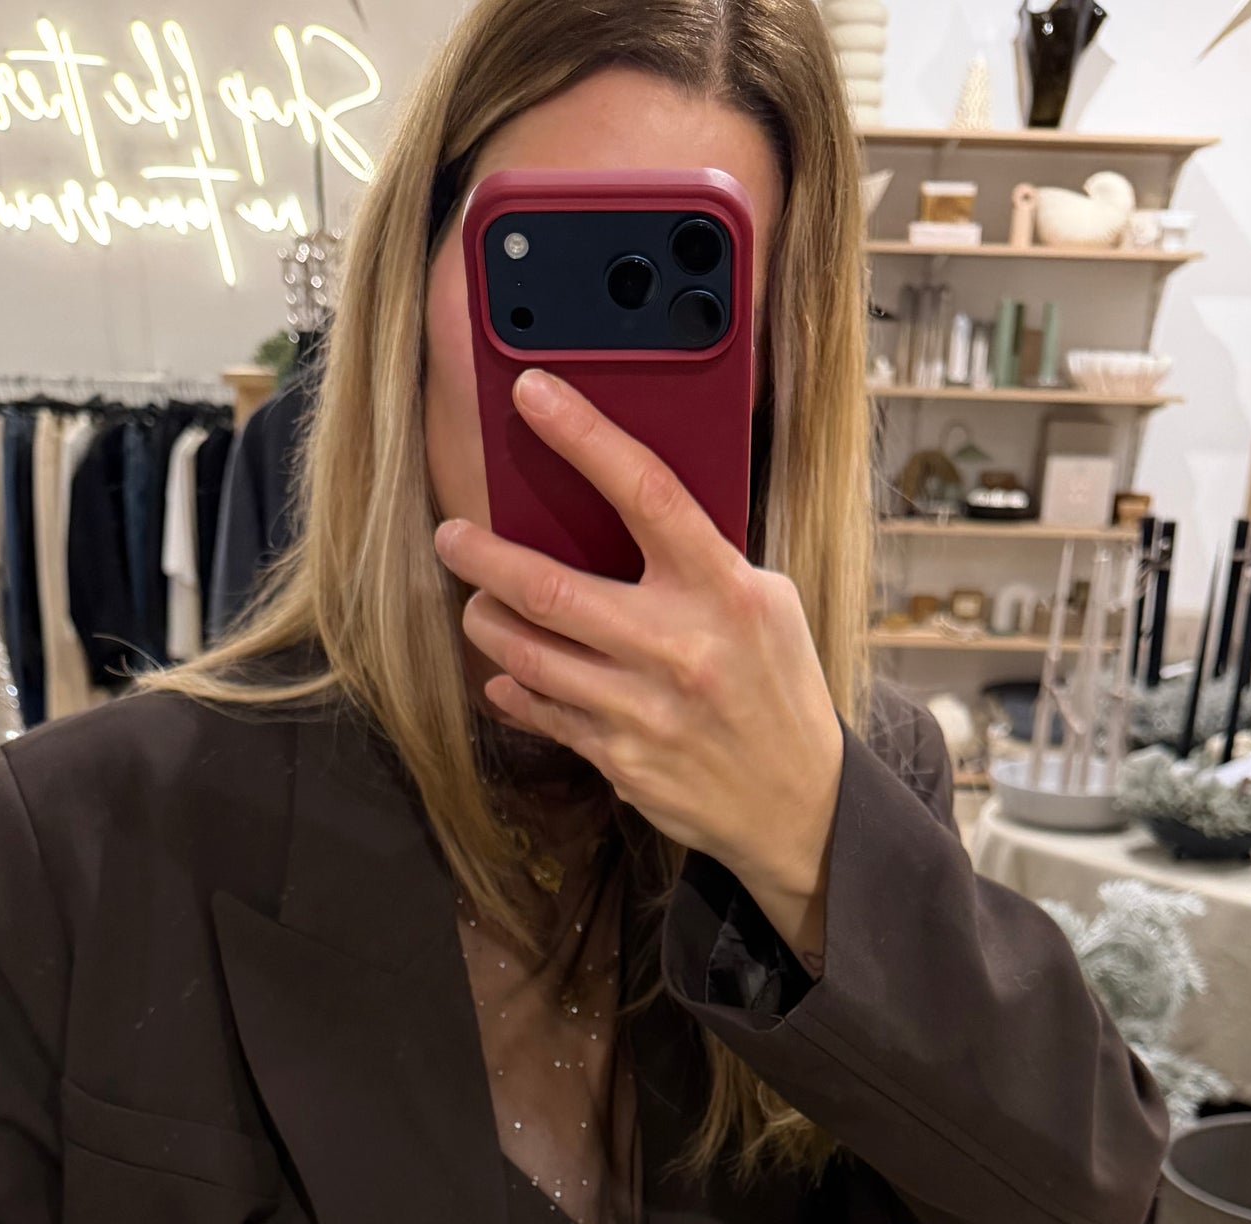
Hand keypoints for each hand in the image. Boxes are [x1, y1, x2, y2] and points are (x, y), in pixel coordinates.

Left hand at [431, 368, 844, 965]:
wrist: (798, 804)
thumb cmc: (777, 689)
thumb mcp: (767, 606)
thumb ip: (701, 561)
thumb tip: (621, 511)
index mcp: (723, 591)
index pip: (645, 492)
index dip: (583, 435)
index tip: (532, 393)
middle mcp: (680, 647)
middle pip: (550, 587)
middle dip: (483, 556)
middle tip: (452, 536)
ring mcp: (644, 710)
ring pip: (529, 655)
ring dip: (488, 624)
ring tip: (477, 605)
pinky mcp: (621, 760)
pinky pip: (545, 713)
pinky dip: (515, 689)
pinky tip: (505, 675)